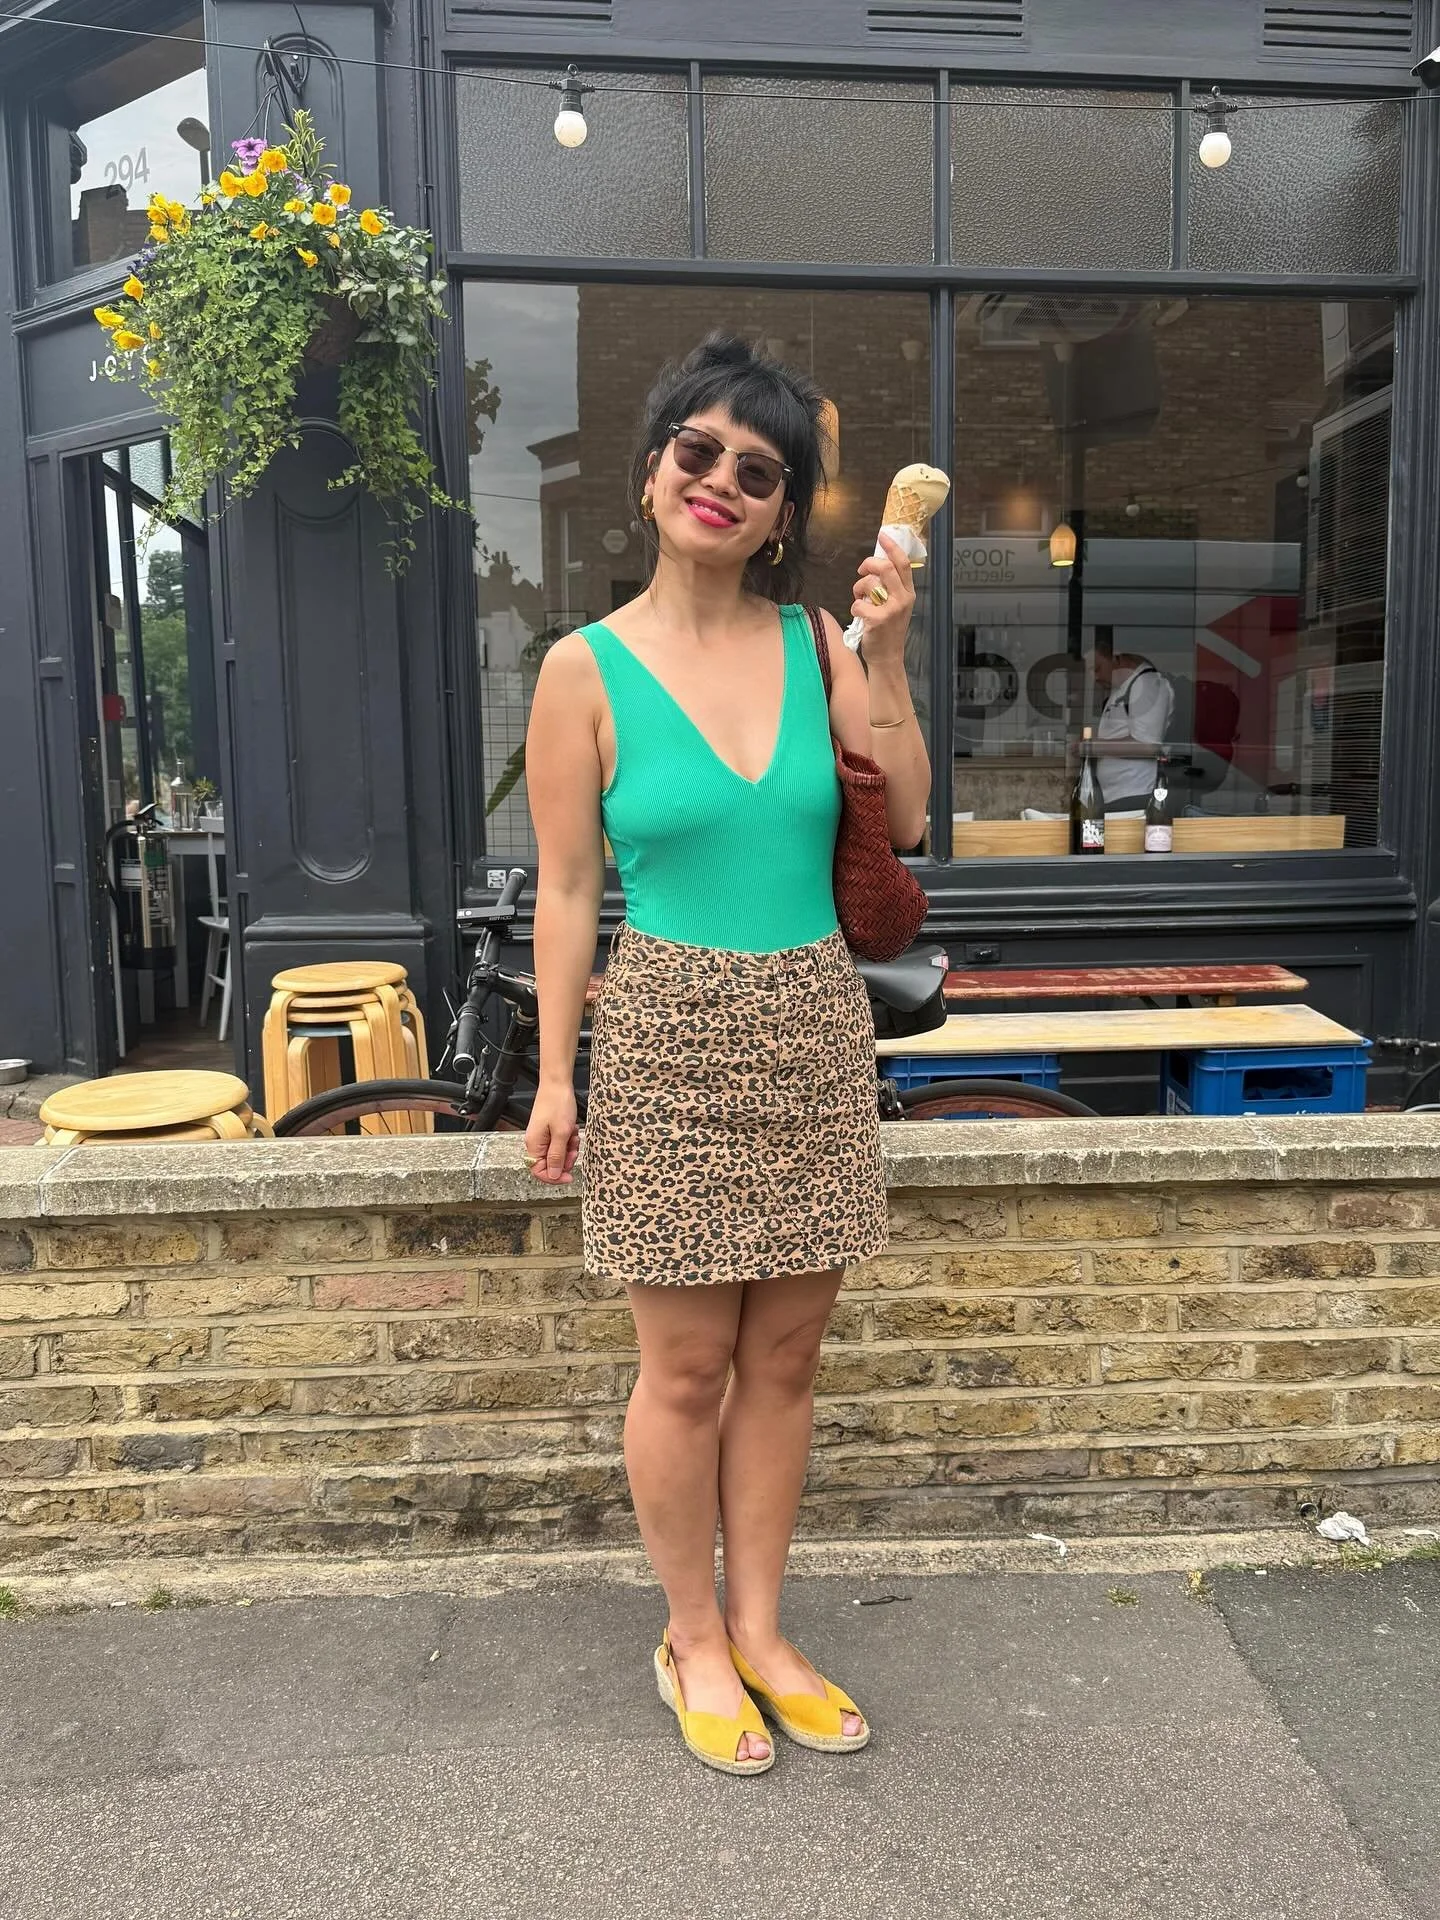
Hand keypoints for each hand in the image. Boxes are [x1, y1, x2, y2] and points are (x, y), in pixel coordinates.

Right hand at [524, 1085, 579, 1184]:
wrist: (557, 1084)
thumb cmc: (557, 1104)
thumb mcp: (561, 1133)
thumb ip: (557, 1156)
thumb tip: (554, 1175)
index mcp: (534, 1145)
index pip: (539, 1171)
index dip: (554, 1177)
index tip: (569, 1176)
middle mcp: (535, 1142)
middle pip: (549, 1164)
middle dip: (565, 1160)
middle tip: (574, 1150)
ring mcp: (542, 1136)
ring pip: (557, 1153)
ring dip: (568, 1149)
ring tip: (574, 1136)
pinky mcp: (549, 1130)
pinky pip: (560, 1143)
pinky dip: (568, 1139)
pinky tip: (573, 1130)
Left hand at [851, 532, 916, 663]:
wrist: (888, 657)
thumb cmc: (889, 630)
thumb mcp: (897, 606)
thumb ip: (891, 587)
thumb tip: (876, 566)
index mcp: (908, 593)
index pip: (903, 563)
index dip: (892, 547)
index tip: (882, 536)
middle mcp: (903, 599)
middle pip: (885, 567)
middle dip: (869, 563)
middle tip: (862, 569)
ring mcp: (891, 610)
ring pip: (868, 583)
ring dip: (858, 588)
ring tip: (860, 598)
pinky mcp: (877, 620)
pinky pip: (857, 603)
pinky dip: (854, 608)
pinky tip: (860, 616)